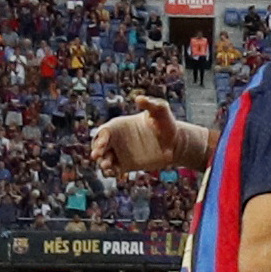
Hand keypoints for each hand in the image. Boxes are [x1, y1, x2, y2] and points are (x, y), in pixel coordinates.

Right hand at [85, 96, 203, 176]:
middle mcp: (117, 140)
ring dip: (103, 163)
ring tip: (107, 166)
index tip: (102, 144)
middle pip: (100, 146)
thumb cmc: (165, 122)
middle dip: (97, 151)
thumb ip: (150, 104)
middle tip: (97, 156)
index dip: (100, 138)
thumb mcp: (160, 110)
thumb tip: (139, 98)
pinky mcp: (126, 165)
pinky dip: (112, 172)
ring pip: (105, 159)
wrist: (174, 141)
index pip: (104, 132)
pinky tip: (113, 173)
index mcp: (119, 126)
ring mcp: (120, 153)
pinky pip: (115, 169)